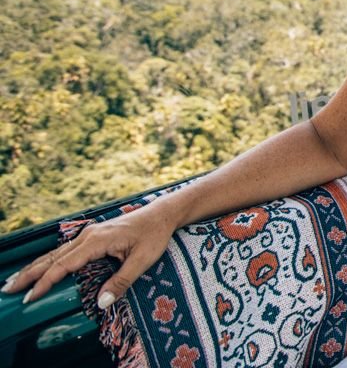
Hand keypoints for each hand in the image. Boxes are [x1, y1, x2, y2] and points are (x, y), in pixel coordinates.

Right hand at [2, 203, 176, 308]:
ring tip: (17, 281)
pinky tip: (41, 269)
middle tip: (9, 290)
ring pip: (56, 253)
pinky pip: (65, 250)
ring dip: (36, 267)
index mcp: (96, 241)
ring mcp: (89, 234)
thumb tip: (103, 302)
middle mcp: (88, 236)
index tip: (30, 298)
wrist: (162, 214)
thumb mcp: (143, 260)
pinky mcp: (92, 236)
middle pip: (52, 258)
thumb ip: (122, 281)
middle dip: (29, 275)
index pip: (63, 266)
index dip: (45, 283)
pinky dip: (49, 261)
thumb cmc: (154, 235)